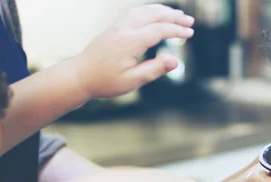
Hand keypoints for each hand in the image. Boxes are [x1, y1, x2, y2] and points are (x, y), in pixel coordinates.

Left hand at [73, 4, 194, 99]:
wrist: (80, 75)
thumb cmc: (105, 81)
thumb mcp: (133, 81)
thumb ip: (155, 70)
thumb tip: (175, 61)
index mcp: (129, 42)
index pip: (159, 30)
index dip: (176, 30)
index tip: (190, 34)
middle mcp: (124, 29)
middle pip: (153, 15)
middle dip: (173, 17)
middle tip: (190, 21)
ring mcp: (118, 26)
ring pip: (144, 11)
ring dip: (163, 11)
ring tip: (178, 15)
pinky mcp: (115, 28)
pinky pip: (136, 13)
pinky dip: (151, 11)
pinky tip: (158, 15)